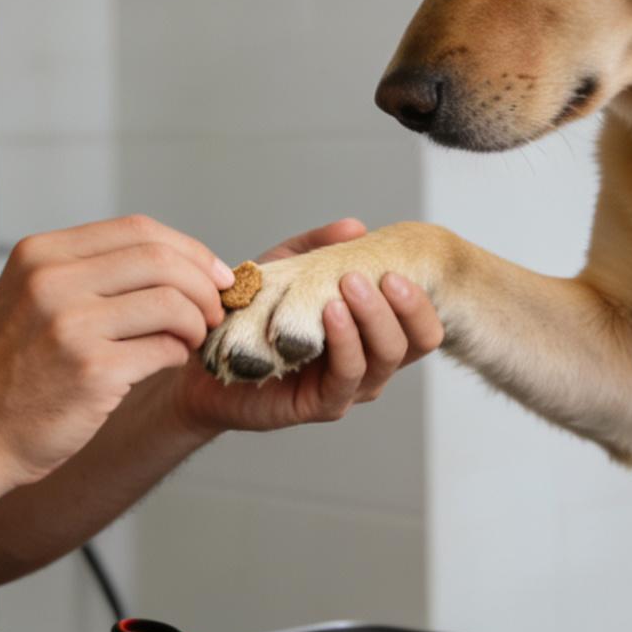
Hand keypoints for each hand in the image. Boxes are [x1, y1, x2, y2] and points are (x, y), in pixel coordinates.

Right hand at [0, 215, 232, 487]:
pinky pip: (164, 349)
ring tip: (192, 339)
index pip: (138, 229)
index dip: (188, 248)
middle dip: (203, 284)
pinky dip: (178, 355)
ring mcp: (70, 326)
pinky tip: (167, 362)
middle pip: (161, 259)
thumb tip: (174, 262)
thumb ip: (89, 273)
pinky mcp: (92, 372)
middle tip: (216, 308)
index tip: (212, 272)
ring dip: (197, 322)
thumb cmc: (6, 375)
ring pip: (171, 303)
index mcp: (40, 255)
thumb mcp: (31, 299)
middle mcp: (52, 282)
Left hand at [166, 218, 443, 433]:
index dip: (420, 299)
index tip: (397, 269)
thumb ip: (319, 247)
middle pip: (417, 341)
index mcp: (373, 332)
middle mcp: (371, 362)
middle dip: (404, 305)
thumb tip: (356, 227)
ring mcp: (351, 386)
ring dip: (373, 316)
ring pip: (386, 357)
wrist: (210, 354)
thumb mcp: (287, 269)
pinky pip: (348, 375)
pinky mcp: (324, 404)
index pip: (421, 323)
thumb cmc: (255, 314)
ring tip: (349, 285)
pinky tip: (329, 313)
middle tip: (377, 275)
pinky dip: (345, 341)